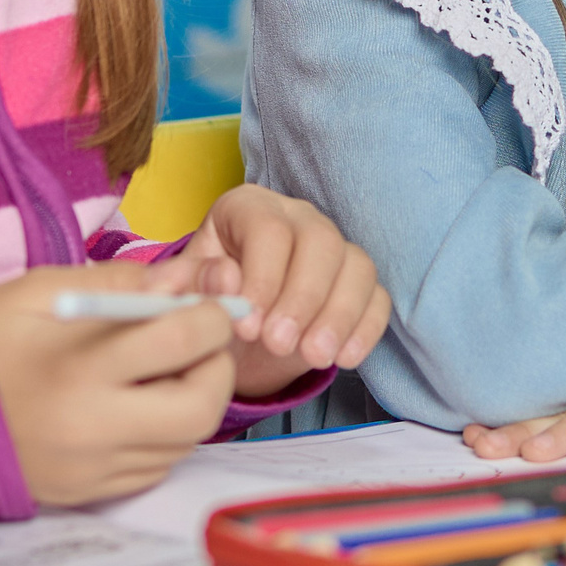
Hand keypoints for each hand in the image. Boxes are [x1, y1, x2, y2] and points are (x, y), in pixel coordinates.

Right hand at [0, 262, 237, 504]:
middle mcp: (93, 428)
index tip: (213, 302)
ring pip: (185, 443)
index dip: (213, 315)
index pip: (180, 340)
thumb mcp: (45, 290)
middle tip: (204, 343)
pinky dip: (165, 434)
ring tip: (167, 369)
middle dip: (216, 368)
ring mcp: (93, 468)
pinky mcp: (90, 492)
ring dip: (194, 401)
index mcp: (81, 369)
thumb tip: (185, 279)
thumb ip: (120, 281)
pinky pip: (156, 466)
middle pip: (199, 408)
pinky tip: (140, 404)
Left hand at [165, 184, 392, 397]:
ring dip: (338, 316)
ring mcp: (335, 247)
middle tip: (278, 345)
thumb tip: (225, 277)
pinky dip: (366, 328)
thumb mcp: (189, 293)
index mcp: (248, 207)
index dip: (262, 278)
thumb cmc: (209, 304)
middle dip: (303, 298)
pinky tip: (345, 358)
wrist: (234, 336)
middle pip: (320, 241)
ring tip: (313, 358)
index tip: (249, 327)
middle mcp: (298, 217)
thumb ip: (196, 283)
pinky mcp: (358, 283)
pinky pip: (377, 296)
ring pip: (356, 266)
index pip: (268, 229)